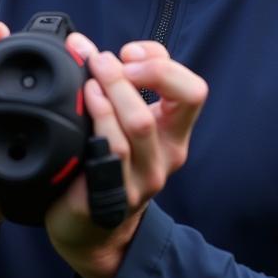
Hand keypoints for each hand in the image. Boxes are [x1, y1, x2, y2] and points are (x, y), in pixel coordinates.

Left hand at [45, 34, 207, 277]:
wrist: (90, 230)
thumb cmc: (105, 164)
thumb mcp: (123, 124)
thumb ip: (116, 89)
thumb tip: (83, 47)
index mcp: (174, 133)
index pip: (193, 89)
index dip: (162, 62)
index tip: (129, 53)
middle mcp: (166, 156)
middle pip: (178, 100)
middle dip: (142, 70)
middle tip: (105, 58)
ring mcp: (143, 178)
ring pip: (140, 123)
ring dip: (114, 88)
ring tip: (92, 72)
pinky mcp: (114, 194)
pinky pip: (111, 151)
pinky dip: (99, 117)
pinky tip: (85, 100)